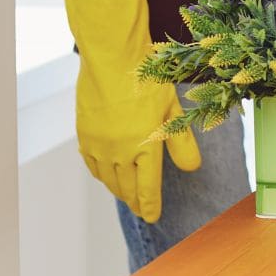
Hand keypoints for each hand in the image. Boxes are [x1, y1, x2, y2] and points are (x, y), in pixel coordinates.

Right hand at [60, 0, 201, 222]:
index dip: (149, 206)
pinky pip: (92, 163)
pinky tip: (105, 174)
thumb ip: (181, 142)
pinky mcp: (84, 134)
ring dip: (117, 189)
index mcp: (144, 146)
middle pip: (126, 187)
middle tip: (140, 209)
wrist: (112, 58)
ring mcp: (98, 144)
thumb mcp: (173, 109)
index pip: (147, 188)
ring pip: (107, 178)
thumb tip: (191, 169)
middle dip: (134, 200)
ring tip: (125, 195)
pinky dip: (100, 173)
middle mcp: (119, 151)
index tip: (151, 217)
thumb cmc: (148, 79)